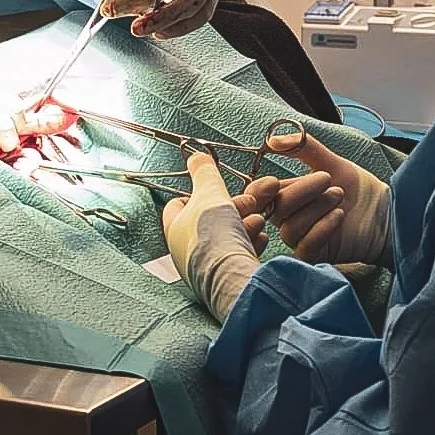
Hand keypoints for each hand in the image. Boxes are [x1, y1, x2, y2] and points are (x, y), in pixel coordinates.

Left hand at [162, 152, 260, 321]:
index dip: (198, 192)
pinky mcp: (225, 278)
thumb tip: (195, 156)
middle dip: (233, 208)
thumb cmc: (214, 237)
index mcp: (174, 229)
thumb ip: (204, 172)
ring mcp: (205, 267)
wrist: (233, 278)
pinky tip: (260, 239)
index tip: (216, 188)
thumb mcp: (210, 192)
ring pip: (227, 236)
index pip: (179, 203)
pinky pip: (238, 254)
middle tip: (250, 203)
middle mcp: (185, 250)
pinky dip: (250, 243)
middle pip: (209, 219)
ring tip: (258, 221)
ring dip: (245, 224)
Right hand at [261, 130, 392, 266]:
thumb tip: (273, 139)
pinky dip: (321, 229)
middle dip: (300, 192)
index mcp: (287, 196)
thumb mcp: (331, 162)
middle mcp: (290, 218)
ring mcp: (302, 238)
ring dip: (315, 208)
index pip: (258, 196)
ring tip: (339, 195)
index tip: (275, 180)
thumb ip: (303, 148)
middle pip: (275, 210)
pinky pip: (306, 246)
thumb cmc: (357, 190)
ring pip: (290, 228)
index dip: (260, 190)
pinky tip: (339, 216)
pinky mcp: (316, 255)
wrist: (385, 212)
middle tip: (328, 179)